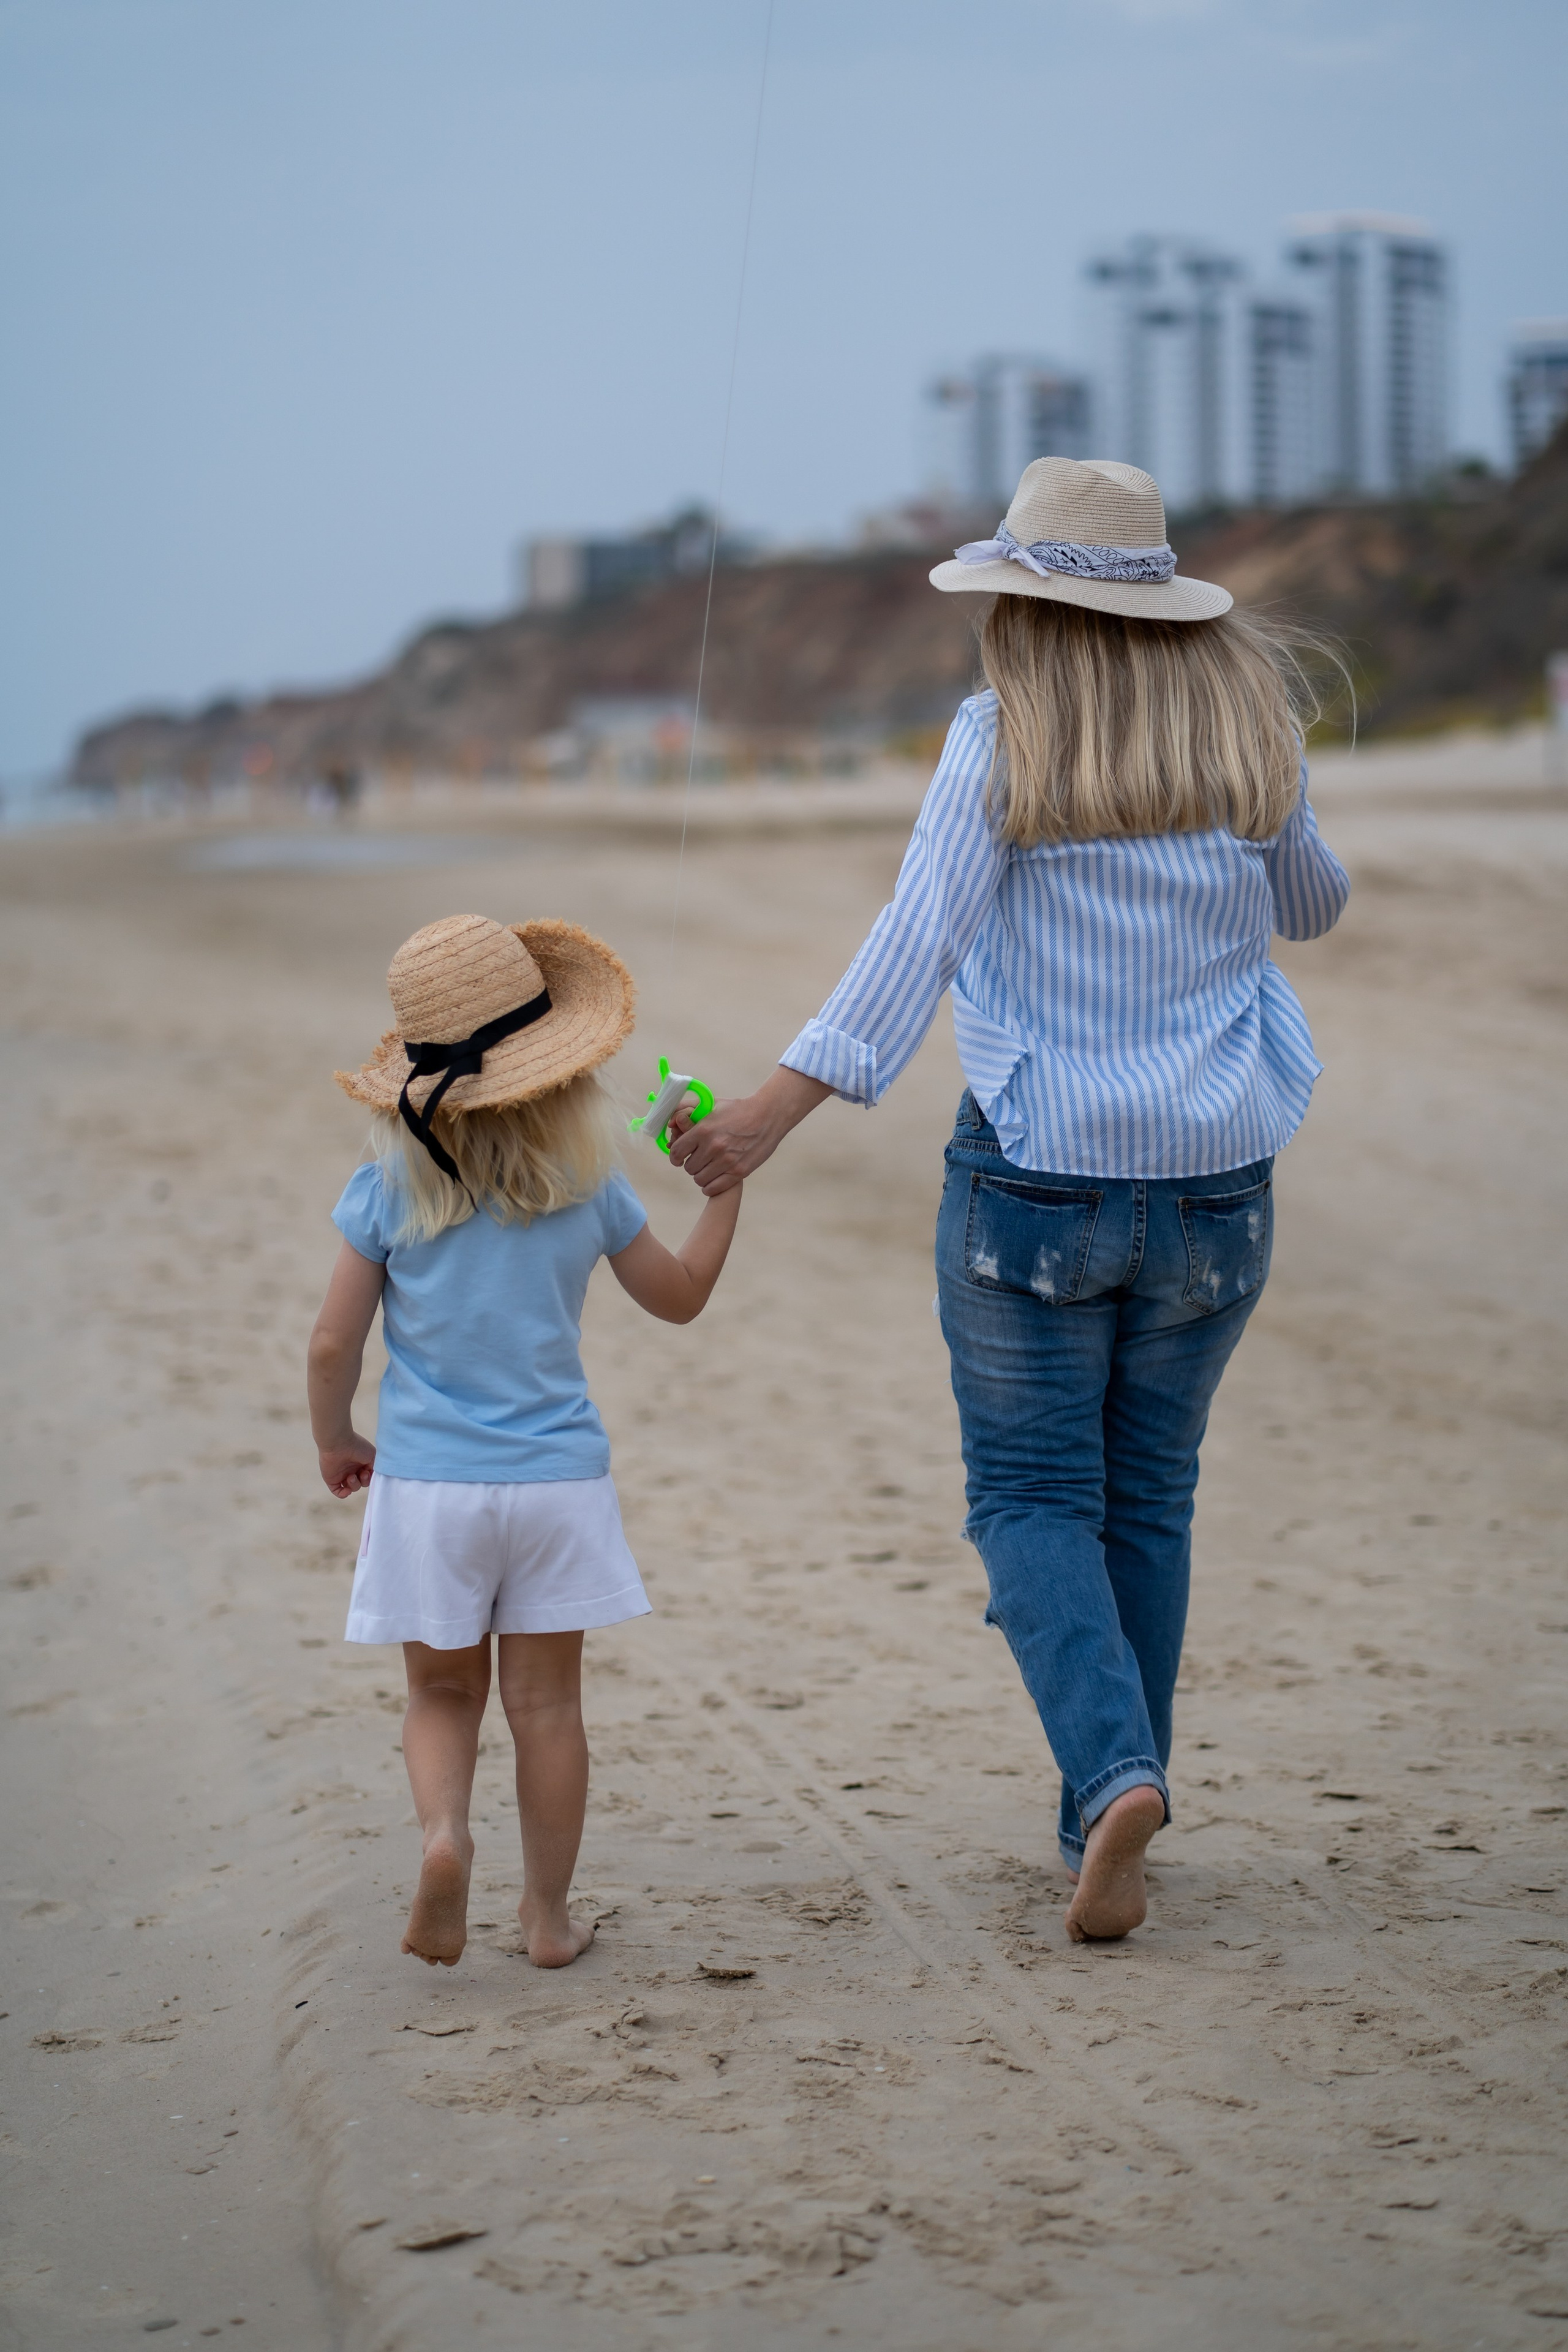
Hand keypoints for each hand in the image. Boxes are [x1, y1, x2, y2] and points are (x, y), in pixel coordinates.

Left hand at [318, 1437, 375, 1497]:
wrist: (339, 1443)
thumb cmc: (357, 1446)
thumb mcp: (373, 1456)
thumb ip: (376, 1468)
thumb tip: (373, 1477)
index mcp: (360, 1463)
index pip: (367, 1477)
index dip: (369, 1478)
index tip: (369, 1472)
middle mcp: (351, 1469)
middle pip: (360, 1483)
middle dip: (363, 1481)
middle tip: (362, 1474)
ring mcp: (341, 1474)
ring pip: (350, 1488)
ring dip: (354, 1485)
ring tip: (351, 1476)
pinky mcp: (331, 1479)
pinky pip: (338, 1491)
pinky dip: (343, 1494)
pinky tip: (347, 1490)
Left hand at [668, 1069, 829, 1194]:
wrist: (768, 1116)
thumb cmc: (737, 1109)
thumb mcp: (711, 1104)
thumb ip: (685, 1109)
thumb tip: (668, 1122)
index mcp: (703, 1129)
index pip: (676, 1151)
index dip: (674, 1156)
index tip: (678, 1158)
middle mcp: (713, 1147)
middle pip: (688, 1167)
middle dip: (690, 1164)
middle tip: (698, 1159)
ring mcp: (727, 1161)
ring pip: (699, 1179)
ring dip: (701, 1175)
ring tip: (707, 1168)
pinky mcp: (739, 1172)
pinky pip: (713, 1188)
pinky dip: (710, 1186)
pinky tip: (713, 1179)